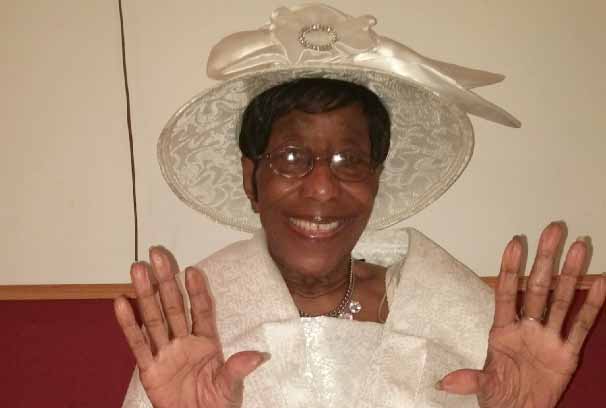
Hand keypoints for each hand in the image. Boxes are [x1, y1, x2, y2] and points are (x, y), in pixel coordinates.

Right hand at [114, 247, 266, 407]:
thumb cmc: (215, 405)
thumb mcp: (230, 388)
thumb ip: (237, 370)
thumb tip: (257, 356)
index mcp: (206, 343)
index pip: (201, 311)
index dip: (196, 291)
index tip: (192, 270)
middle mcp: (184, 342)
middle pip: (173, 306)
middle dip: (166, 281)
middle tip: (157, 254)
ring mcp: (165, 353)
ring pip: (154, 318)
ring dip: (145, 294)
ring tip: (138, 269)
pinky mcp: (149, 369)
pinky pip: (138, 344)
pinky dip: (129, 325)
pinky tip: (121, 303)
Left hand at [437, 222, 605, 407]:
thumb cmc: (499, 393)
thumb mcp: (483, 385)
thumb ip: (469, 379)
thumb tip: (445, 383)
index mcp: (502, 330)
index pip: (506, 292)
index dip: (510, 268)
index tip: (514, 242)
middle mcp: (527, 327)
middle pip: (537, 287)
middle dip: (544, 259)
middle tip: (552, 229)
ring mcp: (549, 338)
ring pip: (561, 299)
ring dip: (570, 274)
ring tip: (580, 247)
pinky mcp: (567, 353)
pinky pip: (581, 326)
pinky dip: (592, 306)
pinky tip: (601, 284)